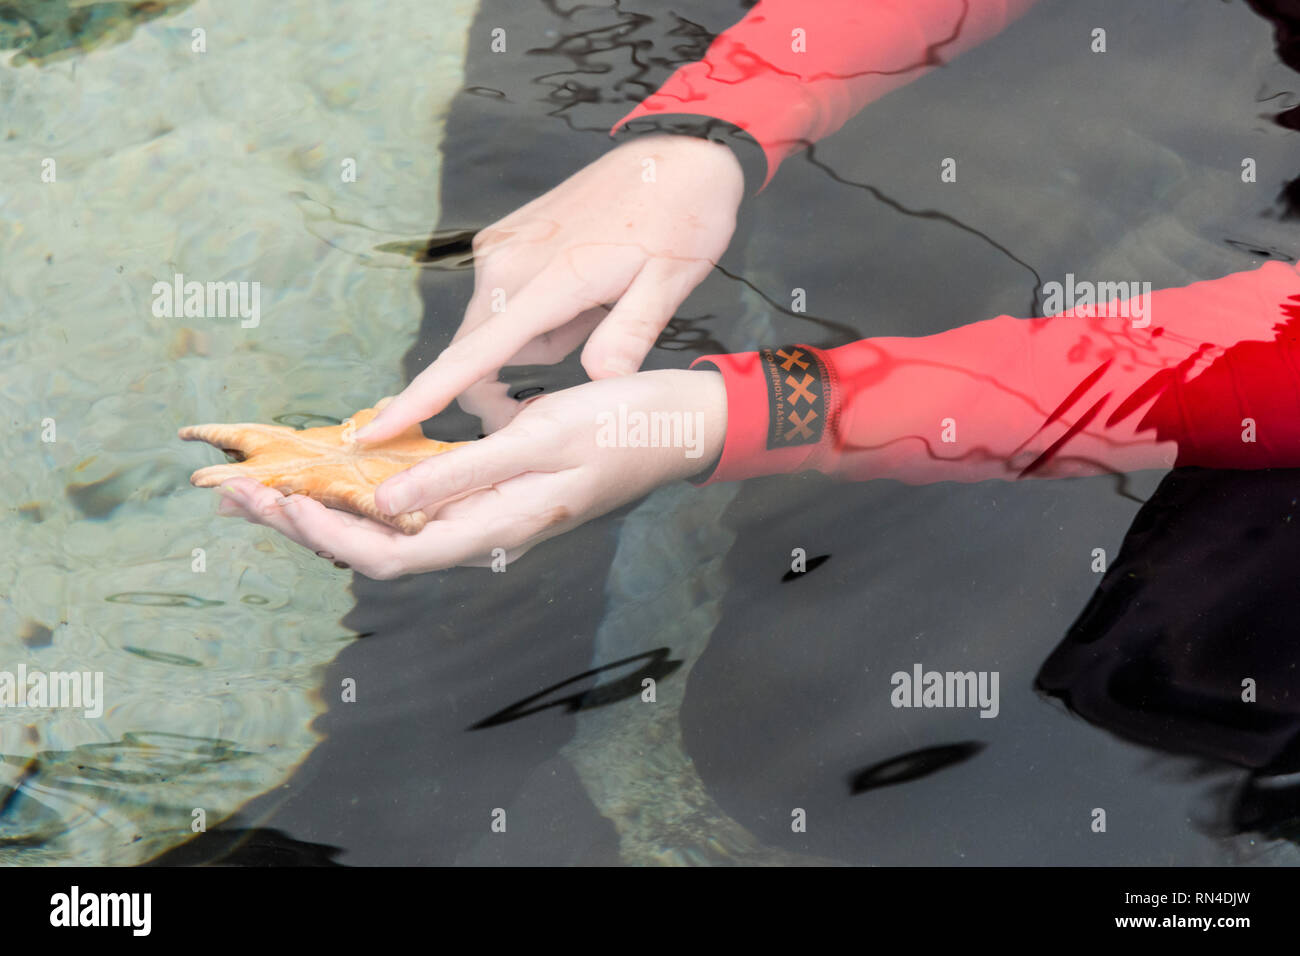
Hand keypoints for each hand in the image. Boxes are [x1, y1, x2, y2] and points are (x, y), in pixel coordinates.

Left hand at [215, 369, 726, 578]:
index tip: (277, 500)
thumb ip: (465, 473)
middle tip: (240, 495)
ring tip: (270, 484)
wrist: (676, 425)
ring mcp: (488, 515)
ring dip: (330, 508)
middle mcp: (485, 532)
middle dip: (308, 525)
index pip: (391, 555)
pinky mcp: (492, 491)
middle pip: (379, 548)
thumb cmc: (620, 427)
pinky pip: (418, 502)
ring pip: (393, 528)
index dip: (328, 536)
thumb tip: (389, 505)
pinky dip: (371, 488)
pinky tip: (342, 468)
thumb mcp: (542, 440)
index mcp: (496, 528)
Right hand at [354, 134, 742, 440]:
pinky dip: (538, 313)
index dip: (424, 398)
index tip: (379, 430)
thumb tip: (600, 382)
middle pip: (481, 354)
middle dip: (524, 371)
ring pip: (498, 330)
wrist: (679, 155)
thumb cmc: (682, 220)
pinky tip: (585, 287)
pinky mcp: (506, 239)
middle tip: (592, 348)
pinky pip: (506, 301)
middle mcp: (507, 262)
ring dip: (540, 338)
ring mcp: (502, 247)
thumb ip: (629, 335)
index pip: (471, 357)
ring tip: (601, 301)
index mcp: (546, 280)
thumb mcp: (670, 284)